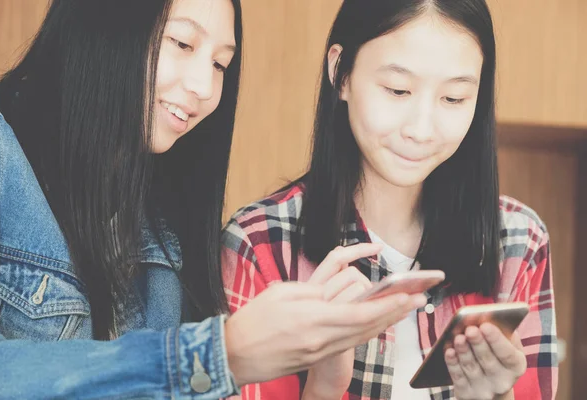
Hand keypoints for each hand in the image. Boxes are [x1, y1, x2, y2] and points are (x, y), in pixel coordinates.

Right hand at [225, 244, 425, 387]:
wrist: (234, 355)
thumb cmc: (253, 320)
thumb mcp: (280, 293)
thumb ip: (311, 291)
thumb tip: (332, 293)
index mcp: (312, 318)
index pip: (359, 313)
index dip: (386, 305)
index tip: (406, 295)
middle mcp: (321, 338)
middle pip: (367, 326)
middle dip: (395, 313)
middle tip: (417, 300)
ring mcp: (319, 351)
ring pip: (360, 337)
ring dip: (385, 323)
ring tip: (404, 310)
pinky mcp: (315, 358)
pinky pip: (348, 344)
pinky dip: (366, 333)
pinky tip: (377, 324)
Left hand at [445, 323, 526, 399]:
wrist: (489, 385)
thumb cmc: (497, 355)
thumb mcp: (507, 344)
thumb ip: (502, 331)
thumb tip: (487, 317)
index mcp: (516, 366)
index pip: (507, 354)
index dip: (496, 339)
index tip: (485, 325)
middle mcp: (503, 381)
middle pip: (488, 361)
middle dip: (478, 343)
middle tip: (470, 329)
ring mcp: (485, 390)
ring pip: (472, 368)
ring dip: (464, 351)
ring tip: (458, 337)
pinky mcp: (467, 394)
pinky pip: (458, 378)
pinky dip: (453, 364)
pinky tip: (449, 351)